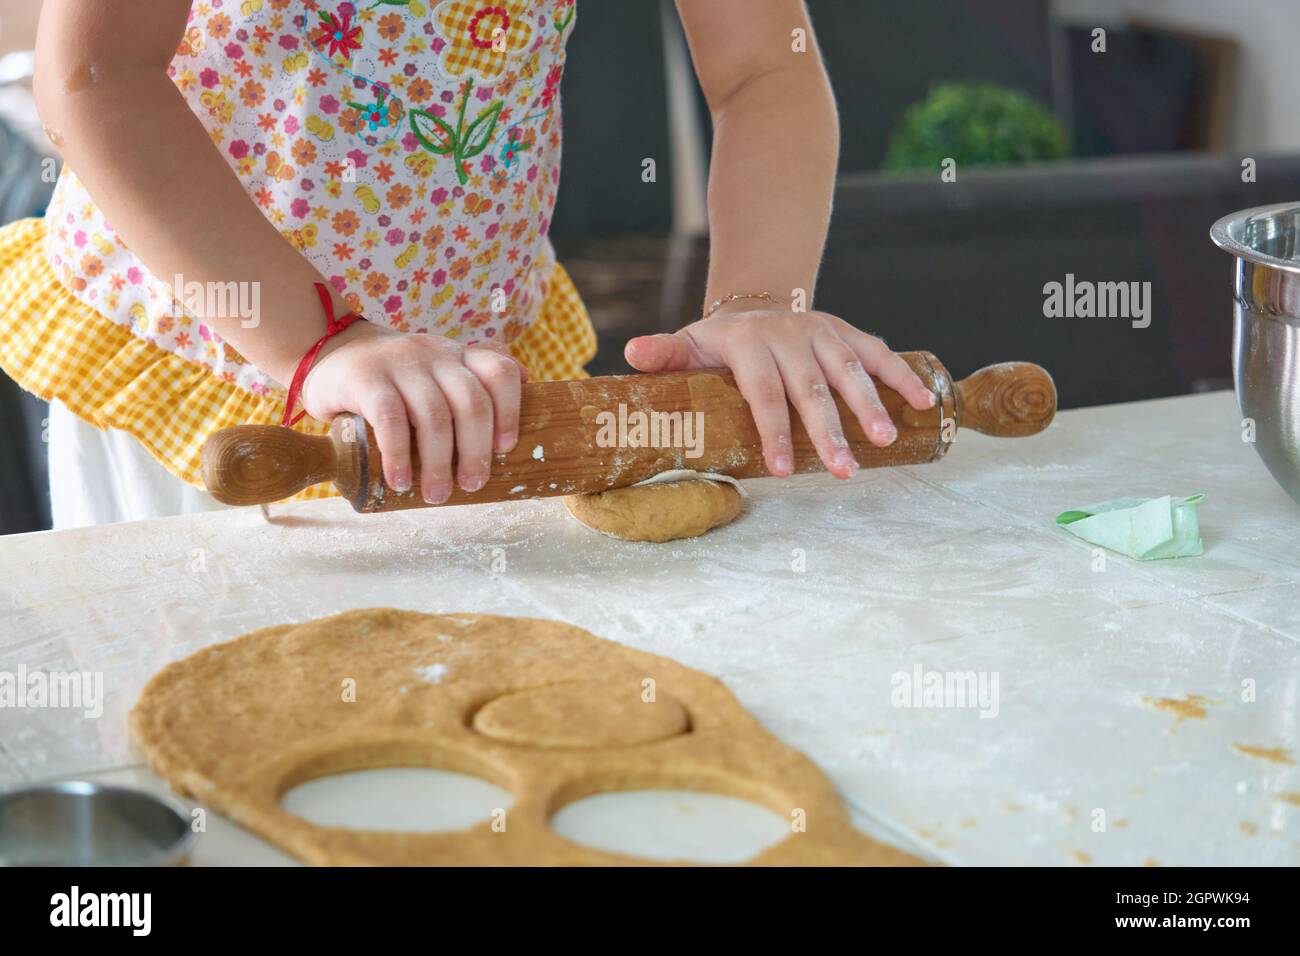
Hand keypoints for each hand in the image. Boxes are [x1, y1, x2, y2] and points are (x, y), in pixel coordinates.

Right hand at [301, 323, 526, 501]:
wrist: (330, 350)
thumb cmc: (392, 377)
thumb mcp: (434, 371)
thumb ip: (471, 380)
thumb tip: (522, 398)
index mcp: (457, 356)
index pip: (499, 372)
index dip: (510, 411)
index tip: (505, 448)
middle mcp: (434, 354)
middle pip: (471, 402)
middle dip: (475, 450)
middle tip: (471, 484)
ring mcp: (400, 363)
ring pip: (433, 415)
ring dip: (439, 462)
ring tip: (436, 493)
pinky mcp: (366, 378)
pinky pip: (390, 419)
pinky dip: (399, 455)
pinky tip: (399, 480)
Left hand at [624, 308, 935, 478]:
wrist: (755, 305)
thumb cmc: (718, 344)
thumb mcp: (688, 346)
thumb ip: (665, 355)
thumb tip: (631, 355)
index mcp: (747, 343)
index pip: (762, 392)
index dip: (773, 431)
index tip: (783, 470)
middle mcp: (789, 334)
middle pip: (811, 387)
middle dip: (828, 430)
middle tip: (843, 471)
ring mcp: (821, 331)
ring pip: (850, 369)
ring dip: (870, 405)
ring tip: (884, 443)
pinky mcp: (847, 333)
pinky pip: (878, 353)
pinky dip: (901, 377)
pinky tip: (923, 404)